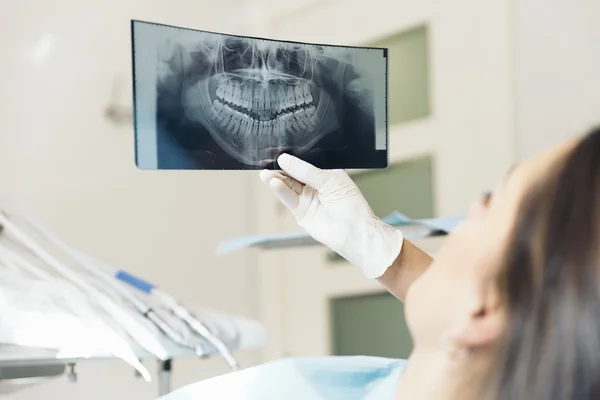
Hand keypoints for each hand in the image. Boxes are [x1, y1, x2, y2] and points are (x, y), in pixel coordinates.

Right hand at [259, 154, 403, 278]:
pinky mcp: (300, 211)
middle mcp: (315, 184)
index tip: (280, 151)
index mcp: (326, 173)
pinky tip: (274, 183)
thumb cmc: (351, 205)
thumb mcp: (329, 181)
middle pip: (293, 173)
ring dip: (276, 179)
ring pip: (288, 185)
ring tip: (266, 173)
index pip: (305, 161)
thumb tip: (285, 159)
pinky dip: (280, 191)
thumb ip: (306, 171)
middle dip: (281, 167)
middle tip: (268, 161)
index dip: (293, 157)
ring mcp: (307, 197)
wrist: (353, 232)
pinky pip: (288, 198)